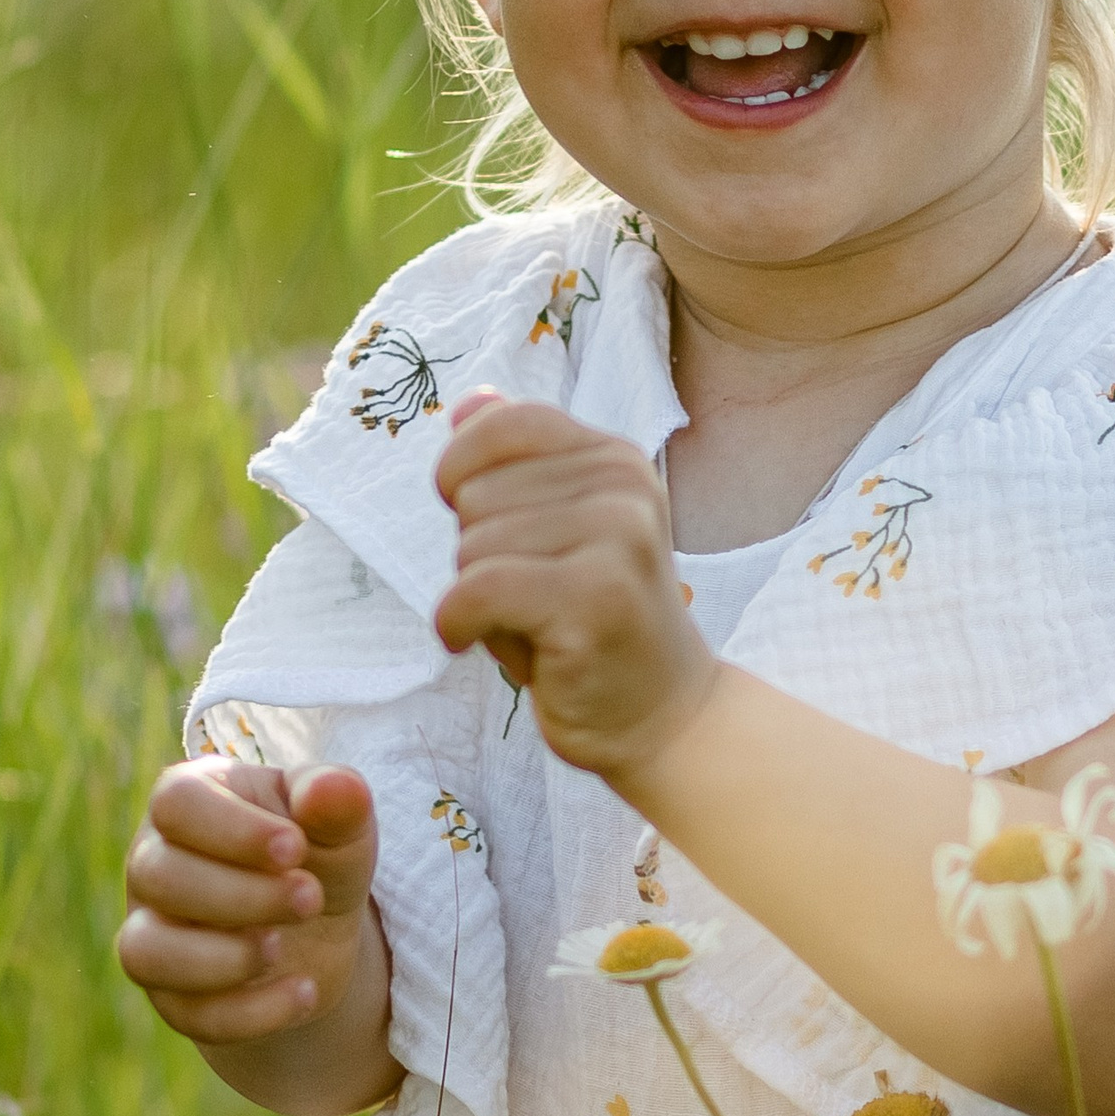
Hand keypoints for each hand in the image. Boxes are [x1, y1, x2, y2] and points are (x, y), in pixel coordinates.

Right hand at [119, 761, 397, 1112]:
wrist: (321, 932)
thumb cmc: (320, 857)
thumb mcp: (341, 826)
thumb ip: (338, 802)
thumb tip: (333, 788)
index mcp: (190, 801)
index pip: (176, 803)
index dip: (232, 829)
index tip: (296, 849)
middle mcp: (154, 863)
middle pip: (158, 875)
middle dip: (240, 894)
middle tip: (310, 899)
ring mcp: (153, 931)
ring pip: (144, 951)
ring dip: (222, 957)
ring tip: (284, 949)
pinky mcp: (171, 995)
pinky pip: (186, 1013)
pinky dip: (249, 1012)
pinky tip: (303, 993)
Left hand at [433, 390, 717, 782]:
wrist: (661, 714)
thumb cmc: (589, 623)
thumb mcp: (554, 532)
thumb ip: (514, 467)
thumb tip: (469, 401)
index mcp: (615, 460)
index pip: (504, 424)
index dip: (460, 471)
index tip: (472, 520)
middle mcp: (625, 488)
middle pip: (476, 494)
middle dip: (475, 553)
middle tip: (525, 599)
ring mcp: (617, 540)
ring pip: (472, 546)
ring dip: (474, 595)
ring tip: (525, 624)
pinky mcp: (595, 599)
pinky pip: (477, 589)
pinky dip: (453, 622)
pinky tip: (468, 640)